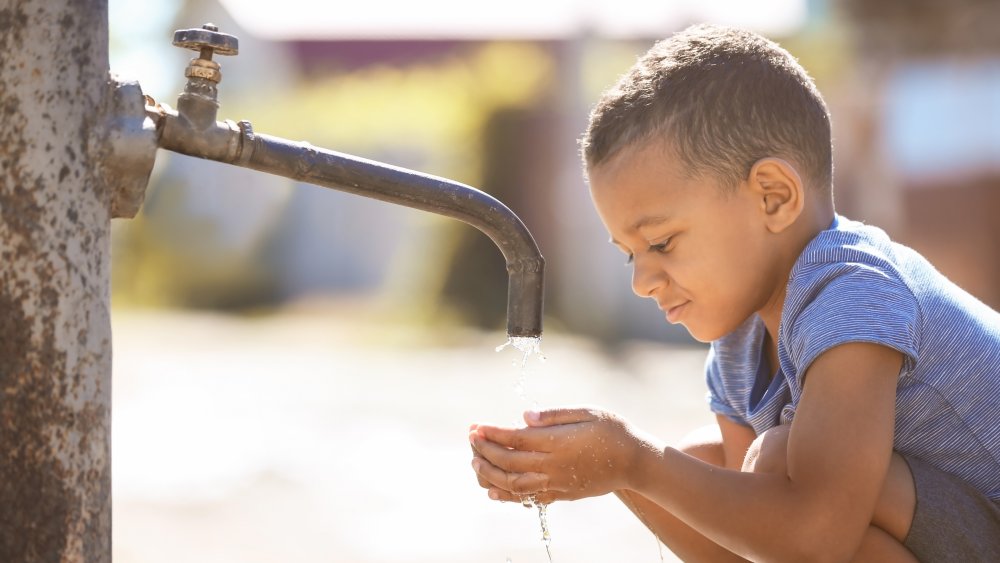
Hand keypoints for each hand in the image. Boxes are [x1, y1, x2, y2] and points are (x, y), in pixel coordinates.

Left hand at [469, 407, 643, 503]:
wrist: (635, 462)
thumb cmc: (612, 431)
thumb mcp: (587, 412)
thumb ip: (554, 415)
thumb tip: (524, 416)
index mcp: (558, 442)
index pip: (515, 438)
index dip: (492, 433)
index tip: (475, 426)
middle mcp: (553, 465)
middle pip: (509, 462)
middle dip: (485, 450)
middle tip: (471, 439)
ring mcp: (556, 483)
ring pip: (513, 484)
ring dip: (490, 473)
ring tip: (474, 462)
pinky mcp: (561, 494)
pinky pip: (528, 498)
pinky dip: (507, 496)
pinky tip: (492, 491)